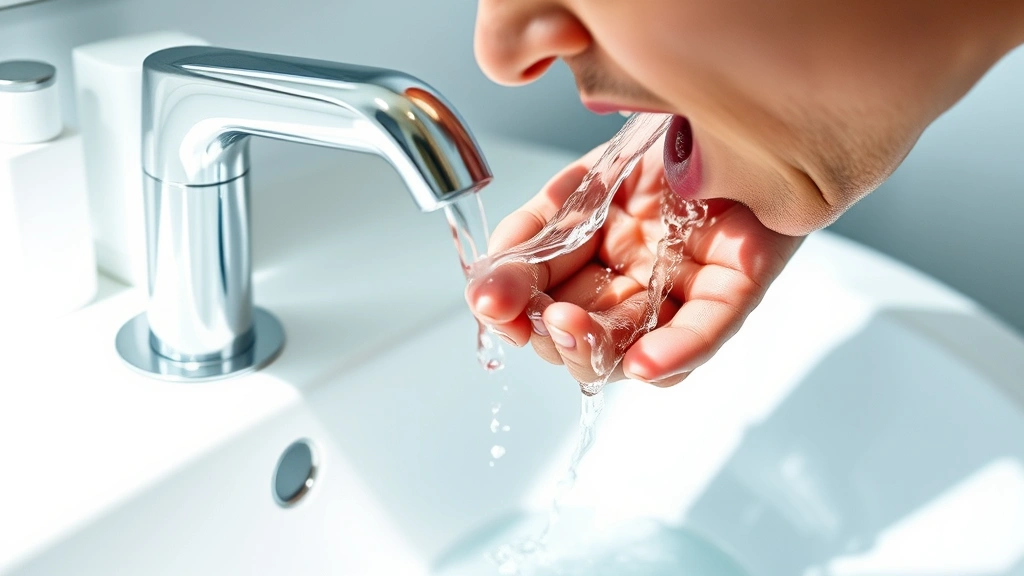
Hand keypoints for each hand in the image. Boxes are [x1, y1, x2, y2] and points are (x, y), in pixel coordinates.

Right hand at [467, 140, 802, 386]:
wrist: (725, 103)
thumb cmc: (660, 140)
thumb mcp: (578, 182)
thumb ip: (533, 230)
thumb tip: (484, 284)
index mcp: (599, 263)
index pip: (549, 302)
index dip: (517, 311)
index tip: (489, 304)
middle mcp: (641, 285)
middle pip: (589, 341)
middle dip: (552, 336)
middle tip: (528, 319)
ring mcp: (686, 289)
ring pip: (638, 350)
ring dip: (594, 347)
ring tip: (563, 324)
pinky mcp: (739, 281)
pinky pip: (708, 328)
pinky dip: (676, 351)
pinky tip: (642, 363)